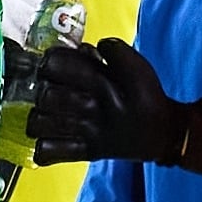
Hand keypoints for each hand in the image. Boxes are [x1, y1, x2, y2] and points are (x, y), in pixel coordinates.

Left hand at [27, 37, 196, 164]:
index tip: (51, 63)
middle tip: (47, 88)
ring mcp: (87, 132)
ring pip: (42, 123)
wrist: (164, 134)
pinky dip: (43, 148)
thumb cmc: (147, 97)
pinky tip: (47, 139)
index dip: (49, 61)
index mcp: (103, 82)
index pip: (59, 66)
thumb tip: (82, 48)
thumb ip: (112, 53)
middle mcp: (92, 107)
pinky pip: (53, 153)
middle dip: (41, 88)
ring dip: (37, 117)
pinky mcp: (87, 152)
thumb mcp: (138, 67)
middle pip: (46, 95)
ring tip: (44, 113)